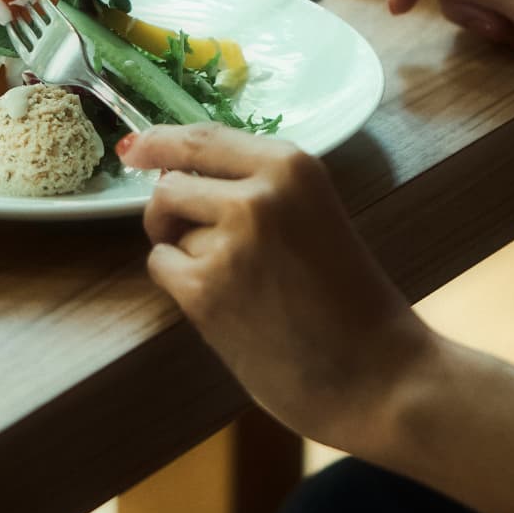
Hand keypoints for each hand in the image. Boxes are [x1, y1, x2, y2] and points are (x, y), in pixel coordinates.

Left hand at [121, 124, 435, 455]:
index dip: (162, 140)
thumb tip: (177, 174)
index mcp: (292, 167)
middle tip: (196, 241)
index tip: (136, 147)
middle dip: (172, 211)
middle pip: (172, 183)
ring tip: (238, 283)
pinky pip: (161, 266)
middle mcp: (259, 194)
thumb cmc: (349, 301)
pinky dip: (179, 283)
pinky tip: (224, 304)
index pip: (205, 138)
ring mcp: (230, 241)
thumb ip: (258, 191)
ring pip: (167, 228)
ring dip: (184, 252)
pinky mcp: (206, 290)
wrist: (377, 374)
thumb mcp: (312, 216)